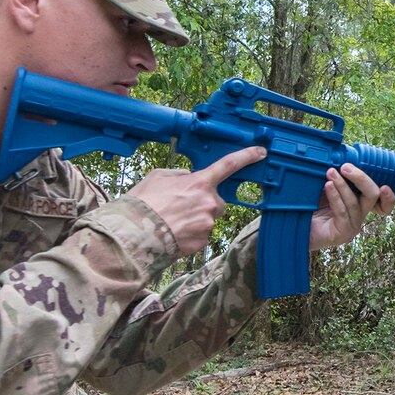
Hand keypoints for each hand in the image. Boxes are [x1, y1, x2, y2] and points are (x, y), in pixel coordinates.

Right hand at [129, 147, 267, 255]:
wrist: (134, 234)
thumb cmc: (143, 203)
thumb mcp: (158, 176)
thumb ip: (180, 174)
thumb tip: (188, 177)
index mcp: (200, 182)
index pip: (229, 165)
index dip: (247, 157)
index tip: (260, 152)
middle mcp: (209, 202)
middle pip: (217, 201)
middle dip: (204, 203)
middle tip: (181, 206)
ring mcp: (208, 223)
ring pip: (208, 219)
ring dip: (196, 219)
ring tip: (172, 220)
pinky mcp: (203, 241)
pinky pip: (201, 235)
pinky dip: (190, 234)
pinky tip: (173, 232)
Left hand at [308, 163, 394, 250]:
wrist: (294, 225)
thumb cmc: (309, 206)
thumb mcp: (326, 187)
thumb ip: (337, 176)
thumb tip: (341, 156)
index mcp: (359, 205)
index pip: (383, 204)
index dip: (389, 197)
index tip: (385, 185)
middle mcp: (359, 216)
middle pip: (373, 196)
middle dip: (361, 178)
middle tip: (346, 167)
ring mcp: (352, 226)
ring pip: (355, 202)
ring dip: (343, 184)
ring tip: (330, 172)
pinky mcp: (342, 233)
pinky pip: (343, 212)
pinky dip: (336, 196)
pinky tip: (328, 186)